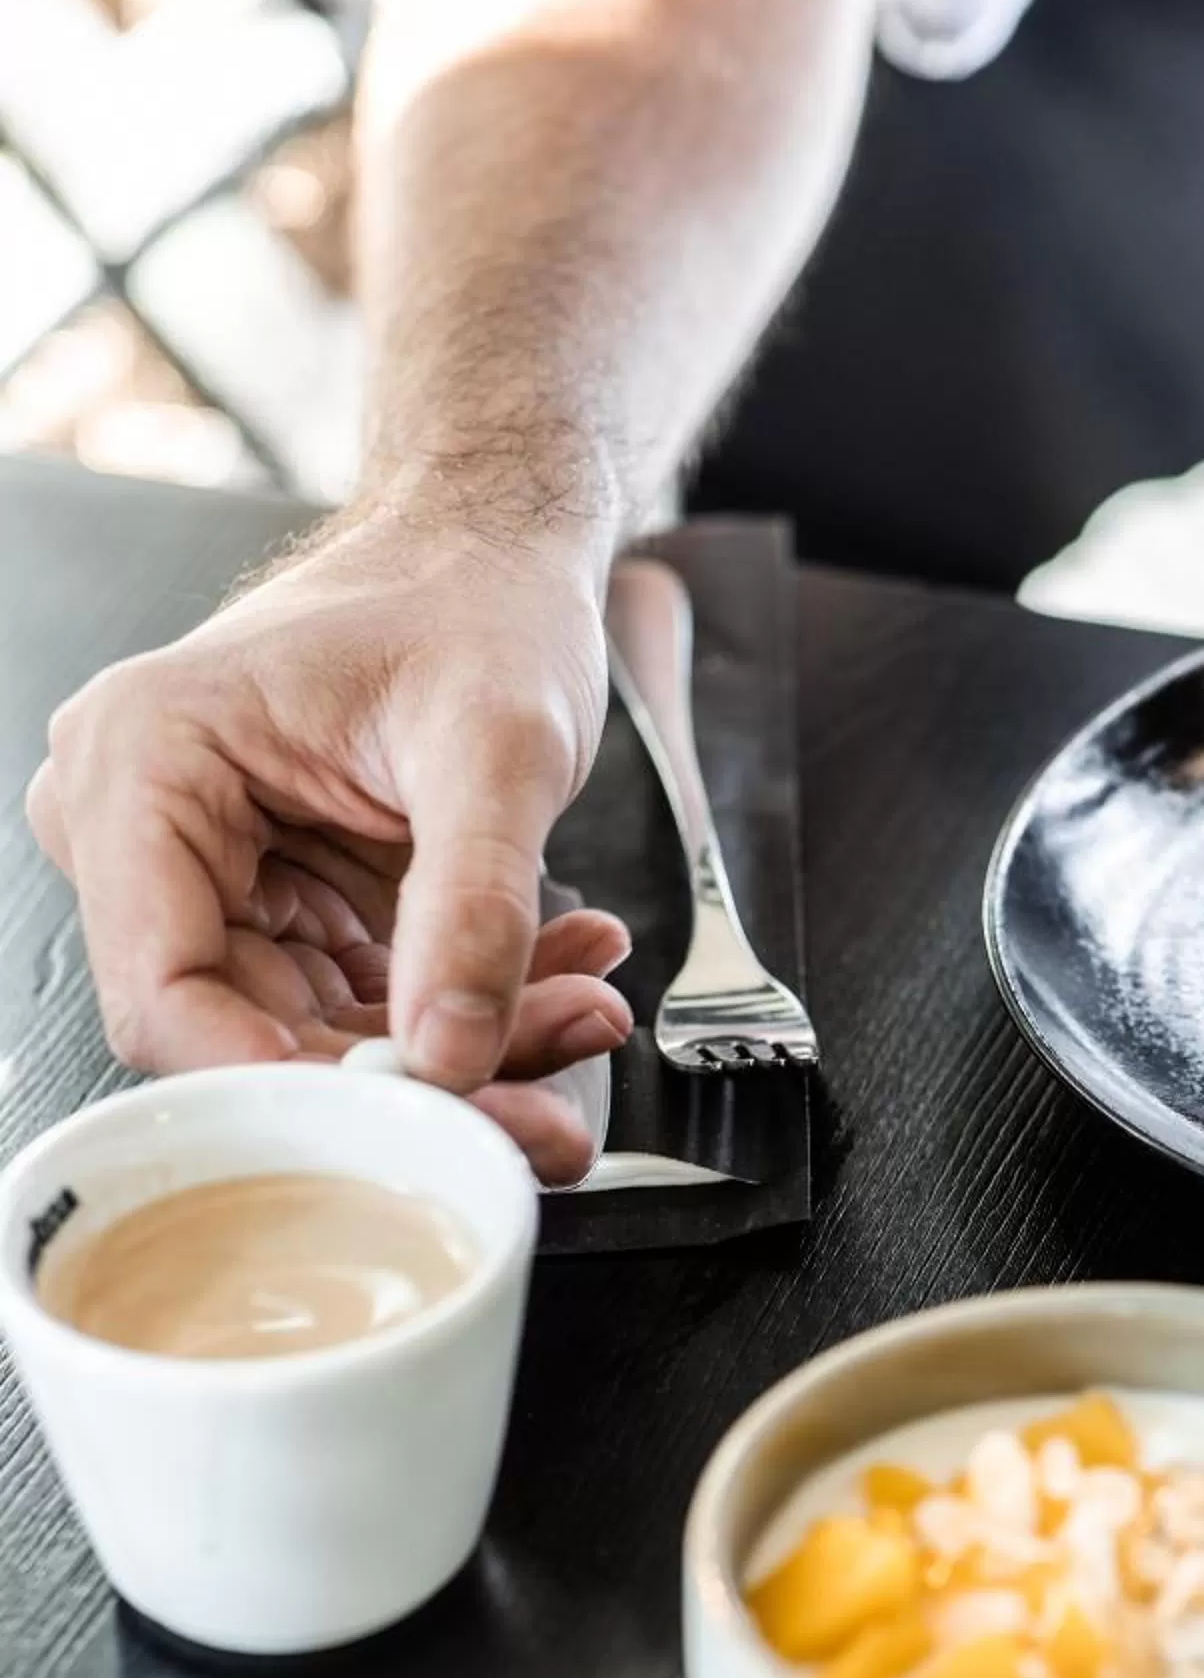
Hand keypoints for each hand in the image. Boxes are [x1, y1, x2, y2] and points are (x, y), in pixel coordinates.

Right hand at [26, 508, 632, 1182]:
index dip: (282, 1085)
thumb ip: (475, 905)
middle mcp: (147, 827)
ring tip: (583, 1009)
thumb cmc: (474, 600)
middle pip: (250, 1032)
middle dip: (409, 1081)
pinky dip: (464, 1008)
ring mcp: (211, 874)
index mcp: (146, 764)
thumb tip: (448, 1054)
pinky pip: (361, 1004)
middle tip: (548, 1102)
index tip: (409, 1123)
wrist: (497, 553)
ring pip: (316, 1035)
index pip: (166, 993)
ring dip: (459, 1050)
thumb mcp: (497, 745)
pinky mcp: (279, 904)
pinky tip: (560, 978)